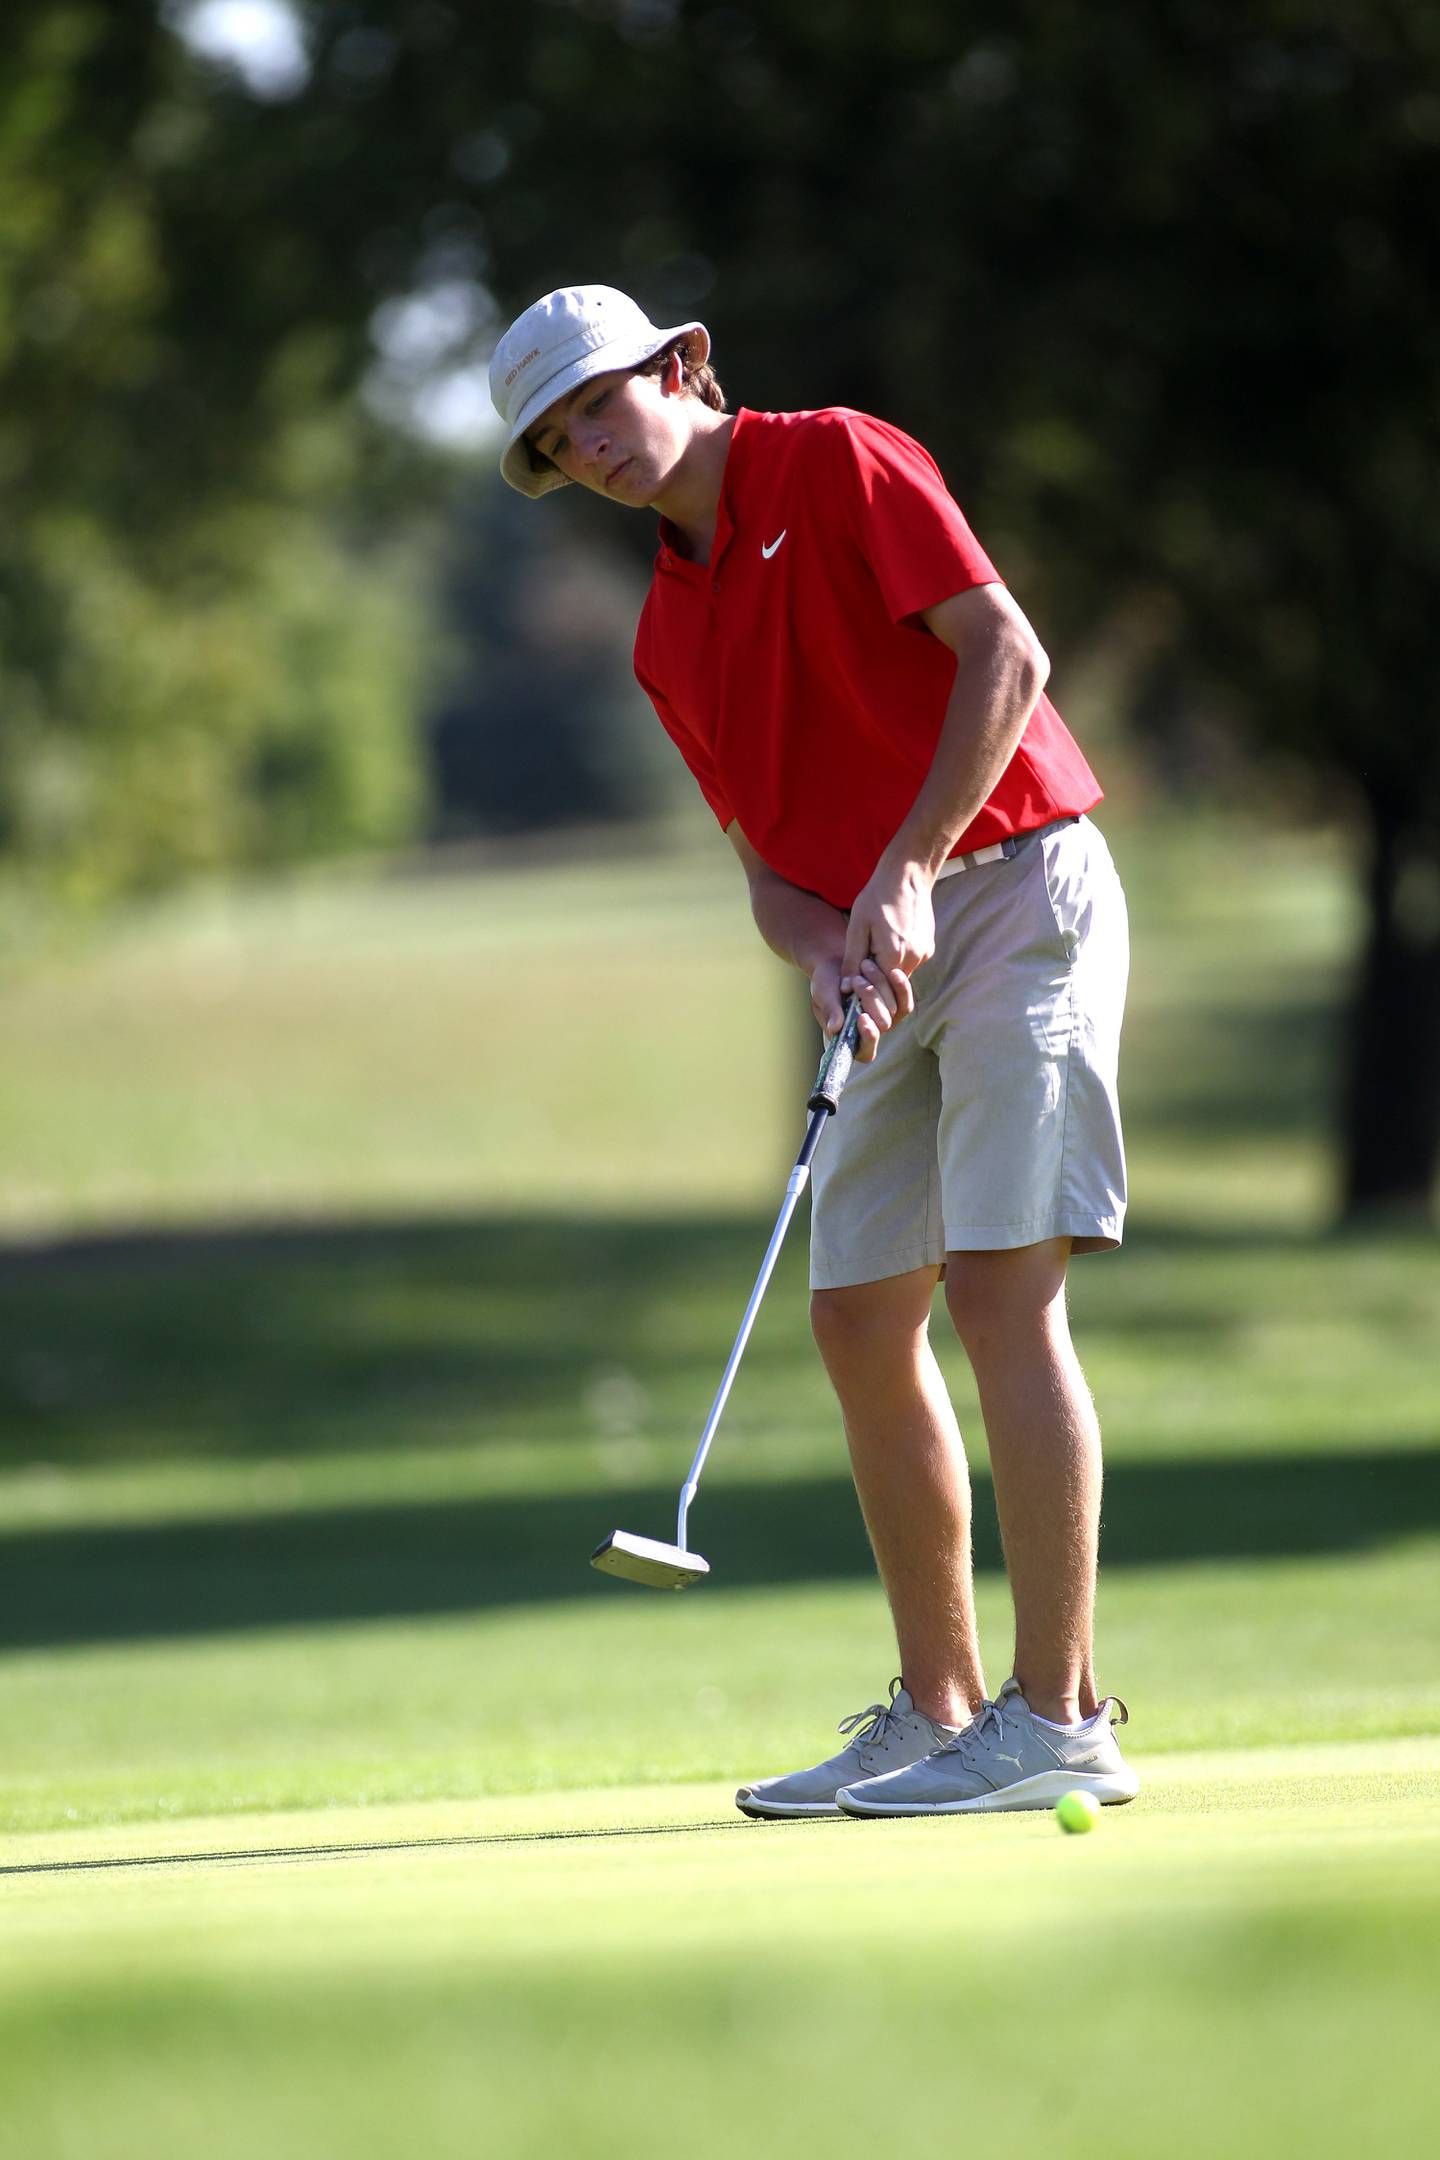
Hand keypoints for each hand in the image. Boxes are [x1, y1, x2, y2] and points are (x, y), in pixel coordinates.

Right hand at [808, 950, 909, 1065]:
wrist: (839, 961)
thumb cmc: (826, 981)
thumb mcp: (823, 994)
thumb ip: (829, 1010)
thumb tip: (834, 1028)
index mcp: (849, 1038)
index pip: (865, 1051)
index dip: (868, 1038)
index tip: (862, 1017)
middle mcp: (871, 1032)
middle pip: (882, 1026)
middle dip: (870, 1000)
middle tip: (855, 980)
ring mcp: (886, 1018)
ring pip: (895, 1011)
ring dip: (881, 988)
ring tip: (865, 966)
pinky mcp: (897, 1004)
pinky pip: (904, 1001)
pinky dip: (900, 987)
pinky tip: (894, 972)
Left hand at [841, 859, 935, 1009]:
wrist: (906, 876)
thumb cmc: (877, 898)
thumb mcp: (857, 927)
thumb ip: (852, 960)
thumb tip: (846, 989)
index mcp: (894, 955)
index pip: (878, 989)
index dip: (865, 987)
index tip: (854, 978)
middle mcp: (914, 958)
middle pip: (892, 985)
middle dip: (876, 981)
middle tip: (863, 961)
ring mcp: (924, 953)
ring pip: (901, 975)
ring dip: (887, 969)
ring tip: (876, 945)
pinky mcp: (929, 948)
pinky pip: (911, 963)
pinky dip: (898, 959)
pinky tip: (890, 939)